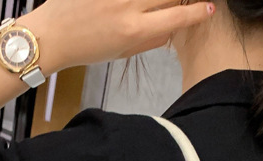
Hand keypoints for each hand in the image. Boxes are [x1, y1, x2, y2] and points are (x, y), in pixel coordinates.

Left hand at [22, 0, 214, 71]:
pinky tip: (139, 4)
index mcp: (134, 30)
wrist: (53, 34)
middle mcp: (128, 6)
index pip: (178, 17)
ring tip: (165, 3)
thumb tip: (174, 26)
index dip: (198, 12)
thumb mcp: (122, 53)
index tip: (209, 8)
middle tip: (188, 2)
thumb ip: (151, 40)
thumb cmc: (87, 47)